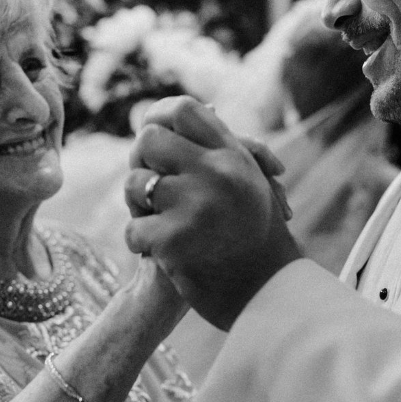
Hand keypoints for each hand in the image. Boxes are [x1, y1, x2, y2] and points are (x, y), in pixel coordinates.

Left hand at [124, 96, 302, 329]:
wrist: (268, 295)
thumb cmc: (258, 237)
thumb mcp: (252, 182)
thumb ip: (225, 147)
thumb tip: (199, 106)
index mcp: (232, 154)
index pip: (183, 109)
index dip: (161, 118)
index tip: (158, 144)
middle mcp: (216, 171)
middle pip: (149, 139)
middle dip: (145, 164)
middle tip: (156, 190)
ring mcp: (194, 205)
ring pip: (134, 184)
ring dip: (140, 208)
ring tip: (162, 226)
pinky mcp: (174, 239)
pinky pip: (132, 227)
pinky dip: (141, 243)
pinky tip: (161, 252)